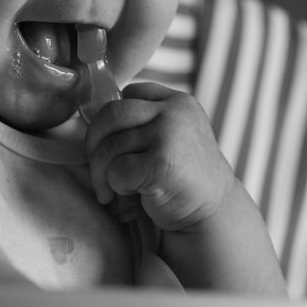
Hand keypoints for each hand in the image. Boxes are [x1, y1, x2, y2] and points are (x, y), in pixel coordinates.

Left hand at [84, 82, 234, 231]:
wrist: (213, 213)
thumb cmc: (184, 178)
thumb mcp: (173, 136)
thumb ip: (145, 122)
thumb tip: (95, 124)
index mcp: (177, 101)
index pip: (128, 93)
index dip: (111, 119)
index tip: (110, 142)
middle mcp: (173, 112)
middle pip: (110, 114)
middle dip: (93, 143)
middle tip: (97, 168)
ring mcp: (168, 134)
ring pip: (109, 145)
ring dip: (101, 172)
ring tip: (111, 189)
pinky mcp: (160, 162)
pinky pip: (116, 169)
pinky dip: (115, 186)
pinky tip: (129, 195)